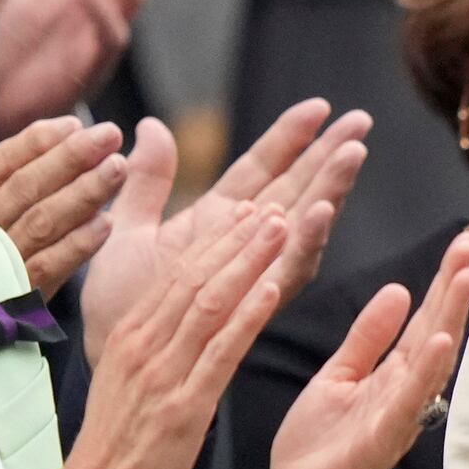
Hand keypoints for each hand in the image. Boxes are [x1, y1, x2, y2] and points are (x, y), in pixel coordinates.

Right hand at [0, 114, 127, 293]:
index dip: (34, 142)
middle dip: (70, 157)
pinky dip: (78, 246)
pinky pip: (49, 269)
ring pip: (43, 223)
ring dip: (84, 193)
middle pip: (25, 188)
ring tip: (118, 168)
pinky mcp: (14, 304)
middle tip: (109, 134)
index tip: (71, 123)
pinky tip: (107, 224)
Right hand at [42, 118, 288, 468]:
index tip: (248, 208)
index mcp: (130, 333)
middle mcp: (144, 343)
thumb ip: (148, 333)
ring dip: (249, 259)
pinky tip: (272, 286)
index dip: (216, 237)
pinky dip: (247, 314)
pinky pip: (218, 351)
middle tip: (276, 201)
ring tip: (282, 225)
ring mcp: (162, 372)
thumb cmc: (114, 443)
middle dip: (239, 235)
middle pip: (196, 274)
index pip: (177, 272)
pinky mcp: (182, 406)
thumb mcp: (123, 374)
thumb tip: (168, 305)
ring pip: (211, 301)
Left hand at [77, 98, 368, 362]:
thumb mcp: (126, 231)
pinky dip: (304, 241)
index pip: (262, 170)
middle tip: (361, 123)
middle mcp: (243, 247)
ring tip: (350, 156)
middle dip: (328, 156)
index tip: (320, 107)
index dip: (290, 138)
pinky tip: (320, 214)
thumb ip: (147, 182)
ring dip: (328, 191)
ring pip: (301, 227)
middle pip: (296, 191)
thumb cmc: (117, 307)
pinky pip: (284, 272)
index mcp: (216, 223)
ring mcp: (251, 276)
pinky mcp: (250, 306)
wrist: (107, 361)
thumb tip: (150, 127)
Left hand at [250, 233, 468, 468]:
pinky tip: (438, 343)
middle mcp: (404, 395)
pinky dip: (424, 373)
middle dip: (453, 290)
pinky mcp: (379, 444)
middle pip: (435, 333)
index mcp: (392, 377)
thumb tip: (399, 289)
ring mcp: (396, 420)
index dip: (442, 282)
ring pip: (430, 364)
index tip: (461, 243)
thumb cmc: (316, 445)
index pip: (423, 320)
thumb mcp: (338, 376)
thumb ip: (368, 338)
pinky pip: (406, 404)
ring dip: (449, 320)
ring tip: (466, 279)